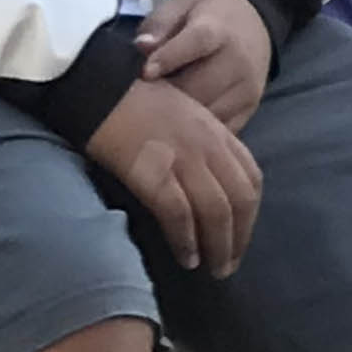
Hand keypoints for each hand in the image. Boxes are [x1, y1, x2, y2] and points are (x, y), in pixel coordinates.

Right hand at [86, 76, 264, 275]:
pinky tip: (186, 256)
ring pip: (217, 210)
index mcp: (217, 131)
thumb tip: (204, 184)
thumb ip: (200, 145)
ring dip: (219, 245)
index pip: (251, 178)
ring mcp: (183, 157)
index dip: (250, 213)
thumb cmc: (134, 100)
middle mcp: (208, 145)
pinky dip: (186, 239)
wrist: (100, 83)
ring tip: (212, 269)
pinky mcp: (153, 171)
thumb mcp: (183, 117)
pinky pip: (179, 212)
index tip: (241, 235)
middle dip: (240, 237)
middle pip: (240, 199)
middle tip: (229, 264)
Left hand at [133, 0, 271, 130]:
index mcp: (219, 29)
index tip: (145, 72)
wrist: (253, 22)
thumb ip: (160, 24)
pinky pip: (217, 130)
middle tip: (138, 98)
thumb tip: (142, 47)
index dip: (170, 57)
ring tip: (155, 112)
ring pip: (206, 114)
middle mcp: (239, 61)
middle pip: (198, 87)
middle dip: (165, 96)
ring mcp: (247, 88)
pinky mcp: (249, 109)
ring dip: (177, 117)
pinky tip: (177, 123)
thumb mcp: (181, 6)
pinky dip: (195, 131)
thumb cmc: (206, 15)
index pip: (198, 41)